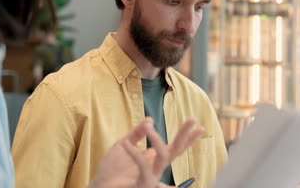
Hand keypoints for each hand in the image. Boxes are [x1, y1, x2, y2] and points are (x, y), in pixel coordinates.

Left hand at [88, 117, 203, 187]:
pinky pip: (143, 167)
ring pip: (163, 157)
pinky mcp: (143, 185)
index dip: (187, 137)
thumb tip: (150, 119)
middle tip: (193, 119)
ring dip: (157, 141)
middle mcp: (156, 168)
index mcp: (153, 159)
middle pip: (175, 150)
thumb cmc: (111, 170)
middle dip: (184, 134)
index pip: (175, 147)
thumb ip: (136, 133)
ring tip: (148, 128)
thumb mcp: (123, 145)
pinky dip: (135, 154)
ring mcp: (151, 178)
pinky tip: (125, 144)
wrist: (99, 187)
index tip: (200, 126)